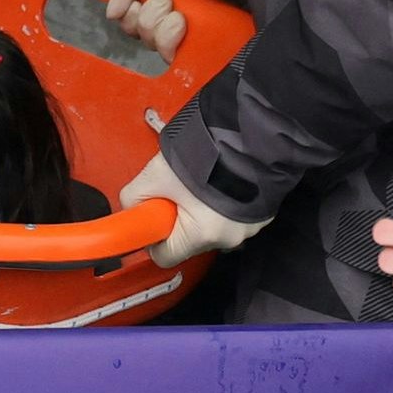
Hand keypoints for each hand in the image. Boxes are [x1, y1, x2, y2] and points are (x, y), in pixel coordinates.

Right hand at [103, 0, 199, 57]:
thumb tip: (111, 14)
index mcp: (152, 1)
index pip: (129, 23)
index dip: (129, 17)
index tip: (136, 4)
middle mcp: (167, 19)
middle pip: (141, 36)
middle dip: (149, 18)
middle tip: (167, 1)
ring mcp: (184, 34)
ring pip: (156, 47)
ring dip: (163, 29)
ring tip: (180, 15)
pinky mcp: (200, 44)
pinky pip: (175, 56)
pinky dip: (173, 43)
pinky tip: (183, 29)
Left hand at [118, 151, 266, 268]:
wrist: (250, 135)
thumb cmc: (206, 156)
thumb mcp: (156, 175)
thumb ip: (134, 197)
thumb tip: (131, 208)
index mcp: (202, 236)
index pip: (165, 257)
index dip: (153, 239)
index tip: (153, 220)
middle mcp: (229, 239)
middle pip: (189, 241)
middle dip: (179, 219)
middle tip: (177, 192)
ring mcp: (249, 228)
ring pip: (211, 228)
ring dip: (202, 210)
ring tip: (200, 182)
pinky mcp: (261, 215)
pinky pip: (232, 217)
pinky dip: (222, 204)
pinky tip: (219, 182)